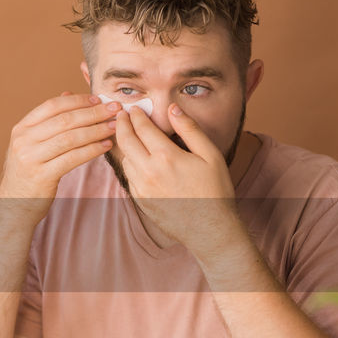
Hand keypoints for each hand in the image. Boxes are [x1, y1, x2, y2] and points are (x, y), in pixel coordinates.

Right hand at [0, 92, 117, 219]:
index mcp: (21, 128)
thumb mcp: (31, 144)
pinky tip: (105, 146)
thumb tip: (67, 94)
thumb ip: (48, 121)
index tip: (98, 99)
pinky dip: (92, 150)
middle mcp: (23, 140)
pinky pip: (73, 158)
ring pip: (70, 138)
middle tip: (114, 109)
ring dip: (96, 130)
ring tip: (113, 127)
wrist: (13, 205)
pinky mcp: (42, 176)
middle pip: (64, 120)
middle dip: (93, 113)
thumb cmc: (28, 172)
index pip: (52, 106)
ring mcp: (31, 158)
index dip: (77, 101)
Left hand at [113, 104, 238, 250]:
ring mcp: (142, 188)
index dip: (136, 115)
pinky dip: (129, 163)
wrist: (210, 229)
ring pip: (124, 159)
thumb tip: (173, 108)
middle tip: (121, 115)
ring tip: (126, 134)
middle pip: (125, 141)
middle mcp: (148, 171)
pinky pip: (129, 176)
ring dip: (123, 144)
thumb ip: (190, 129)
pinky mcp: (140, 201)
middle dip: (121, 125)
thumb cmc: (215, 190)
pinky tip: (135, 158)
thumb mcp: (210, 155)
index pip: (142, 128)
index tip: (134, 108)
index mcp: (166, 156)